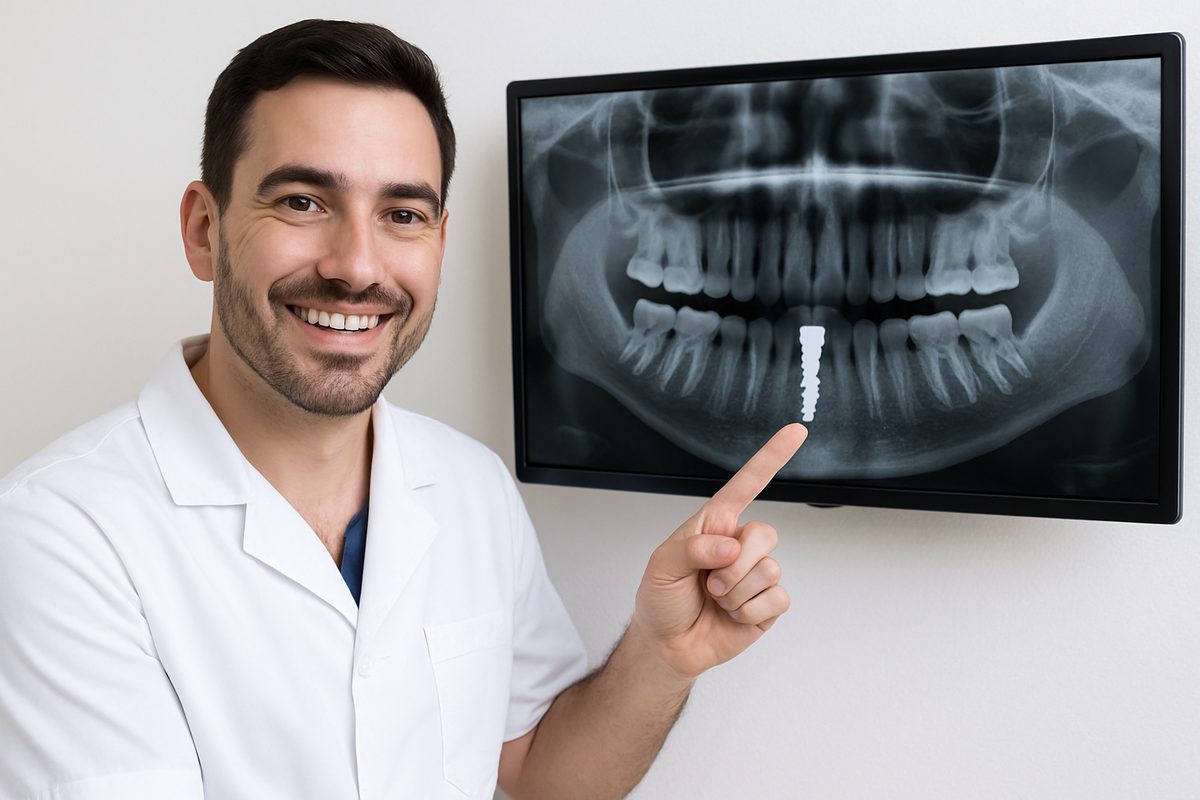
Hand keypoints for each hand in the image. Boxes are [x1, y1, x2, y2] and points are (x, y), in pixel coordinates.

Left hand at [632, 423, 806, 678]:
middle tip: (710, 584)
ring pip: (769, 569)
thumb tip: (730, 546)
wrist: (669, 646)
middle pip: (764, 533)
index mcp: (714, 525)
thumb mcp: (662, 567)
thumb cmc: (661, 600)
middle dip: (736, 563)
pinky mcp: (768, 603)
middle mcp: (739, 544)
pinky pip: (777, 598)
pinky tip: (733, 615)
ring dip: (736, 592)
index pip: (746, 485)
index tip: (795, 431)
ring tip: (716, 601)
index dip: (771, 458)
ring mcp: (756, 573)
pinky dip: (749, 611)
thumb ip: (692, 549)